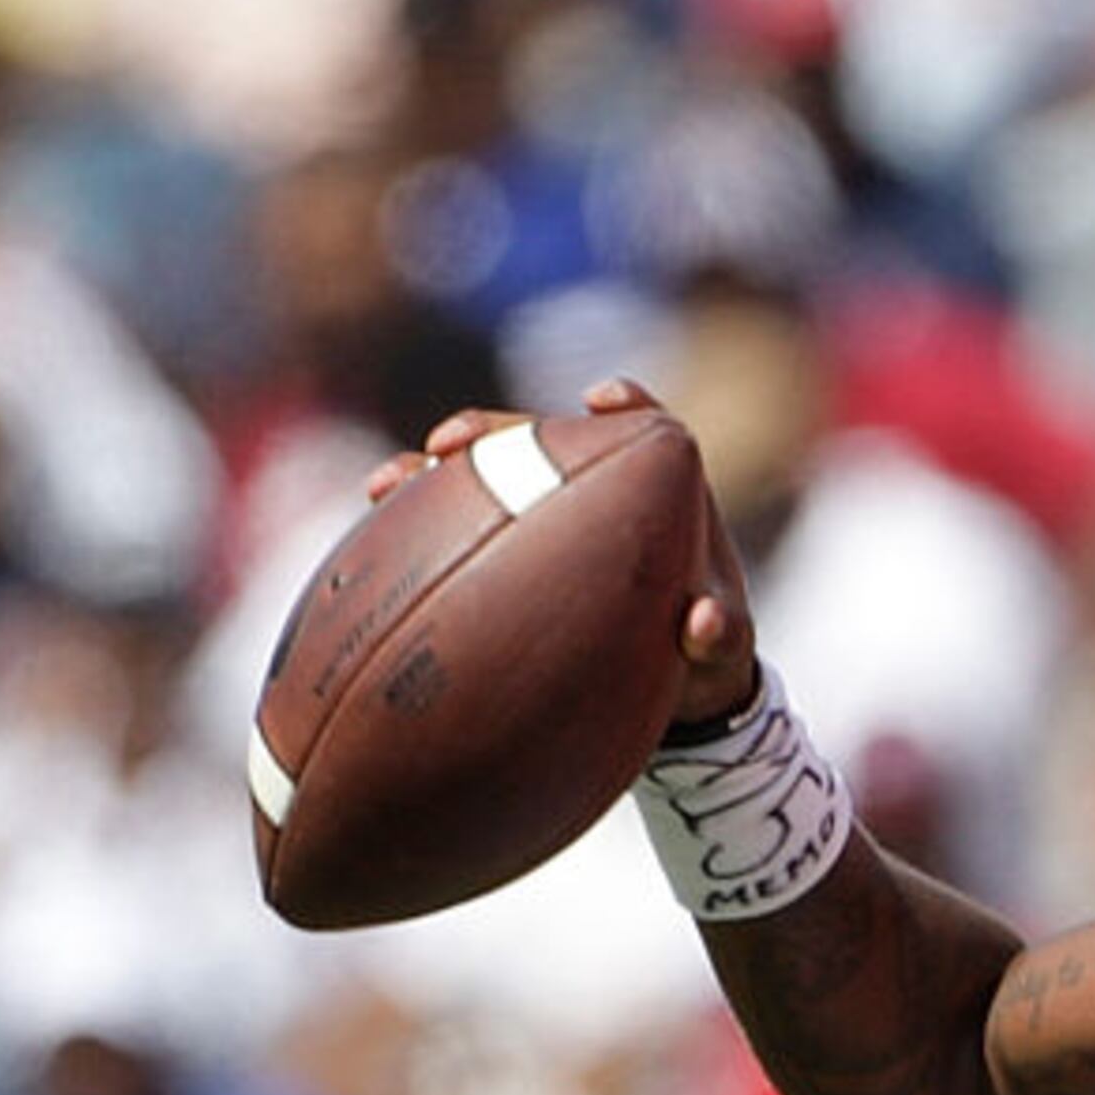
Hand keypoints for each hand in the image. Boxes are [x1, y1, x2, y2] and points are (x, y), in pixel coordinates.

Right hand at [359, 378, 758, 729]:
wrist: (668, 696)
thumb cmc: (704, 660)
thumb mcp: (721, 654)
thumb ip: (721, 636)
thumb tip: (705, 622)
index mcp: (660, 496)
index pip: (646, 428)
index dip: (626, 406)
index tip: (600, 399)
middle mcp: (596, 495)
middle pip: (540, 442)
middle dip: (492, 432)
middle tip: (451, 440)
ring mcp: (545, 521)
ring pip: (484, 480)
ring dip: (434, 474)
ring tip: (391, 482)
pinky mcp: (507, 557)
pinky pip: (457, 534)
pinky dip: (415, 530)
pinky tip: (373, 538)